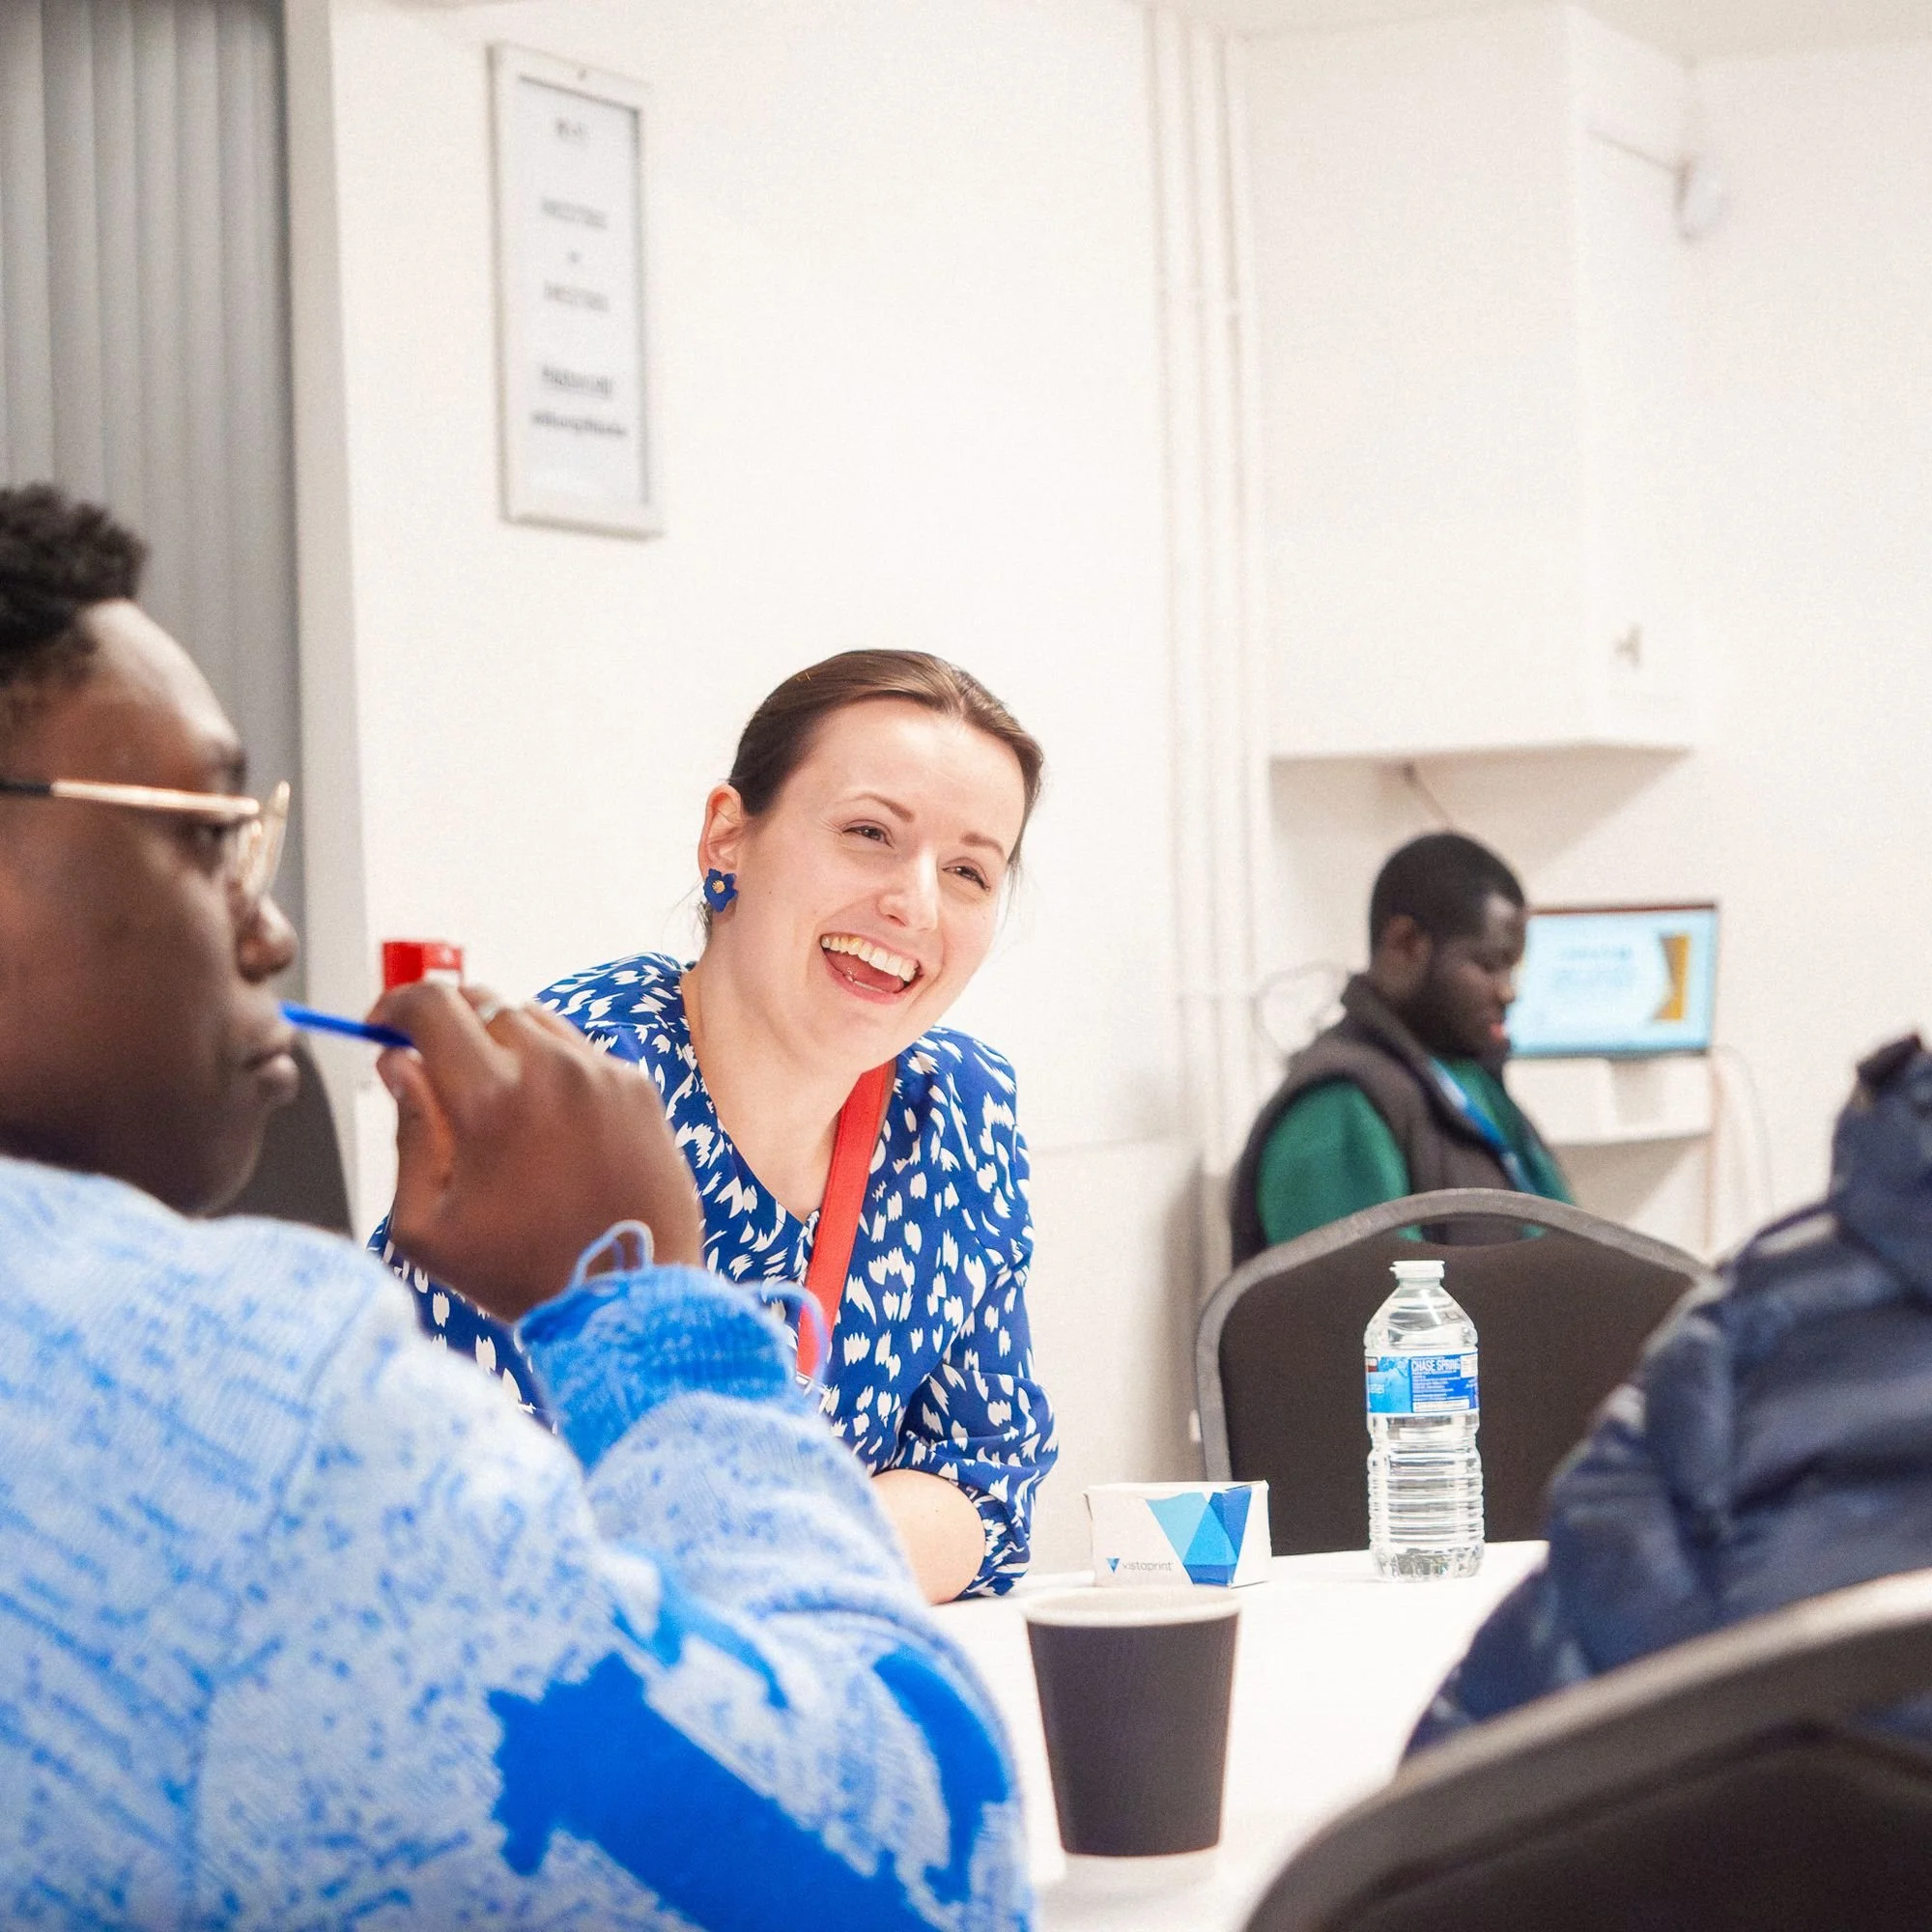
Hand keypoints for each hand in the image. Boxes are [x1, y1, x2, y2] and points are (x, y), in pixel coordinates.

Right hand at [371, 982, 704, 1321]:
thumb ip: (408, 1131)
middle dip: (447, 1025)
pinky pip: (580, 1051)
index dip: (395, 1006)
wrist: (629, 1299)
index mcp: (492, 1096)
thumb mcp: (428, 1225)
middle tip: (434, 1070)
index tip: (383, 1028)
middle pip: (482, 1002)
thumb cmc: (523, 1274)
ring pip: (534, 1020)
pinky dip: (551, 1067)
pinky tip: (545, 1121)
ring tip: (493, 1104)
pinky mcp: (638, 1088)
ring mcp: (602, 1072)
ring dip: (501, 1043)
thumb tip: (398, 1063)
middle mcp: (553, 1068)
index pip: (432, 1003)